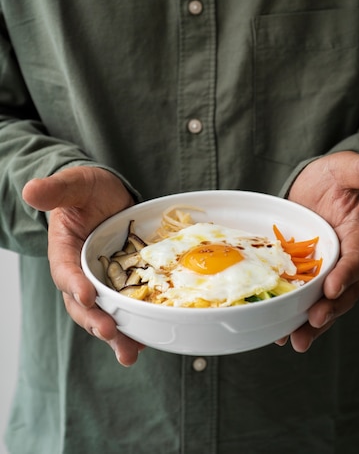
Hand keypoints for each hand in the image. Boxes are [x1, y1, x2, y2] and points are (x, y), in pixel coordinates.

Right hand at [22, 166, 143, 365]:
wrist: (107, 195)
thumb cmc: (87, 189)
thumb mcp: (74, 183)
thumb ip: (56, 189)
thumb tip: (31, 190)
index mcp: (64, 250)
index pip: (65, 271)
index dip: (74, 284)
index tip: (86, 295)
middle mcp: (81, 272)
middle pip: (83, 304)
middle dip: (95, 320)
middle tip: (109, 333)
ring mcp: (103, 280)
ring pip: (105, 312)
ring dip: (116, 334)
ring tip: (129, 353)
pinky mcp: (124, 283)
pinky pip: (127, 306)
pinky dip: (135, 324)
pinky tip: (149, 340)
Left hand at [277, 151, 358, 351]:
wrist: (316, 188)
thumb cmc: (334, 178)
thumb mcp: (348, 168)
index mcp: (357, 237)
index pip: (356, 258)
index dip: (347, 274)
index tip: (331, 287)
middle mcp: (342, 260)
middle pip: (342, 291)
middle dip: (329, 310)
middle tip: (313, 322)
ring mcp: (322, 270)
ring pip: (321, 302)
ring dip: (311, 323)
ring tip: (294, 340)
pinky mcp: (302, 274)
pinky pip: (301, 298)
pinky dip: (291, 315)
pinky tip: (275, 331)